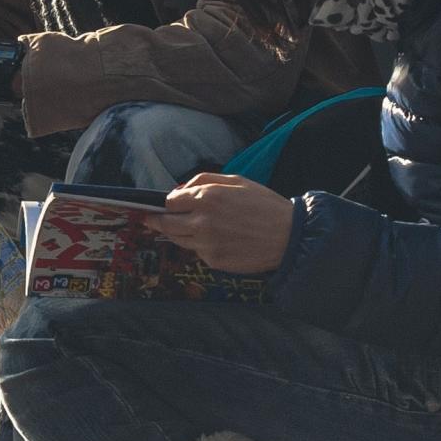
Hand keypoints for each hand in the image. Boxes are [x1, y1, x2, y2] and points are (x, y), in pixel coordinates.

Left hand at [155, 172, 294, 273]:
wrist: (289, 236)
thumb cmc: (265, 206)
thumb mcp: (237, 180)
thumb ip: (204, 180)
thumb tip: (180, 189)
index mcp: (207, 197)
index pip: (170, 201)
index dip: (169, 203)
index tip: (167, 206)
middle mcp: (202, 221)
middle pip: (166, 223)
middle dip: (158, 220)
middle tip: (151, 220)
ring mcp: (206, 243)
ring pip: (178, 239)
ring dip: (177, 234)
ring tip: (186, 229)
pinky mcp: (213, 260)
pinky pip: (197, 252)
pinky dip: (200, 246)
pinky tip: (215, 240)